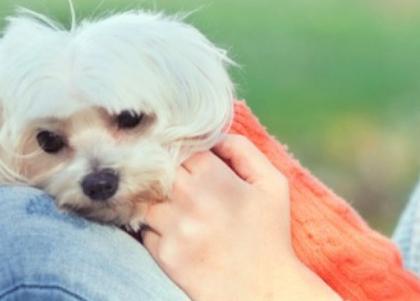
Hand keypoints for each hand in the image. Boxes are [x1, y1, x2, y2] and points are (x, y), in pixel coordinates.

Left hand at [142, 136, 339, 300]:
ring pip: (149, 199)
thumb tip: (214, 134)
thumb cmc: (270, 234)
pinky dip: (158, 229)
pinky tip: (182, 234)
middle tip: (190, 189)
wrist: (261, 290)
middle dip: (172, 176)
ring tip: (187, 213)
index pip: (183, 148)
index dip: (190, 156)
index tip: (199, 168)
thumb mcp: (272, 184)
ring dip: (162, 202)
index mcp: (215, 178)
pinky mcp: (164, 255)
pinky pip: (146, 230)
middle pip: (160, 169)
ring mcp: (173, 229)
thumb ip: (244, 150)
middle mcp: (189, 201)